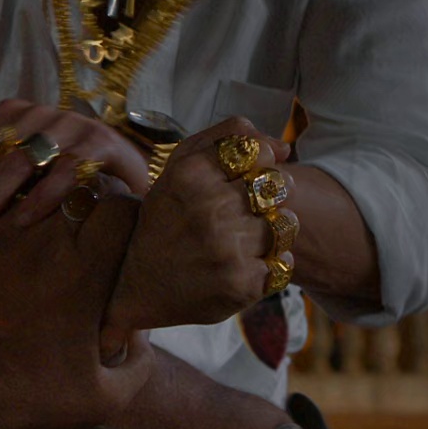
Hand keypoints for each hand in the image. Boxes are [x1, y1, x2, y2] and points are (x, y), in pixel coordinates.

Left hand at [0, 98, 154, 254]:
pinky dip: (41, 197)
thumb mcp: (18, 179)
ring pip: (19, 161)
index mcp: (10, 116)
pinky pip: (64, 170)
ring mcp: (70, 124)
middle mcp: (37, 114)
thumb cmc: (63, 181)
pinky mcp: (101, 142)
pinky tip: (23, 223)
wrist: (128, 176)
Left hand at [0, 159, 144, 428]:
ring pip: (35, 184)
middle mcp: (46, 242)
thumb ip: (140, 363)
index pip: (122, 204)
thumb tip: (143, 331)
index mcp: (86, 274)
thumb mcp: (104, 399)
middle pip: (81, 185)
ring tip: (49, 227)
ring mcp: (2, 235)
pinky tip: (12, 238)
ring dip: (48, 198)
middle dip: (90, 200)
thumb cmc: (26, 395)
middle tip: (88, 229)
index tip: (121, 237)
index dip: (127, 214)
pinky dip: (7, 210)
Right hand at [103, 115, 281, 349]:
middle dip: (269, 197)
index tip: (241, 179)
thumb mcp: (178, 170)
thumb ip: (225, 139)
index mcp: (192, 173)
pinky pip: (285, 262)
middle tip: (242, 212)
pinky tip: (239, 267)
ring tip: (240, 241)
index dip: (259, 164)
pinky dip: (268, 266)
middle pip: (280, 184)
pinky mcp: (244, 283)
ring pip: (287, 223)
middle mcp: (211, 207)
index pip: (259, 150)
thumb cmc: (165, 223)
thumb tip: (283, 147)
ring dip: (270, 233)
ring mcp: (229, 247)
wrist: (140, 289)